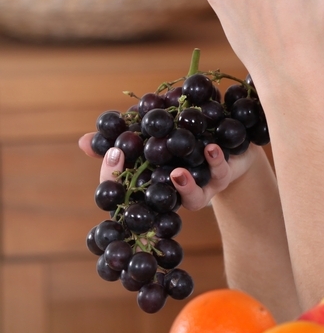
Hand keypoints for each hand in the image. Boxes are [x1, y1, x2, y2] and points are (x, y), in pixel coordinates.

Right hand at [78, 134, 259, 209]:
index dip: (113, 176)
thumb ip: (126, 134)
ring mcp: (200, 190)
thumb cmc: (185, 140)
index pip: (123, 188)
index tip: (112, 154)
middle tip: (136, 173)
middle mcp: (174, 193)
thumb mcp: (155, 133)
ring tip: (178, 172)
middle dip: (145, 188)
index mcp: (151, 183)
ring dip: (184, 185)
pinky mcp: (222, 178)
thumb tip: (83, 141)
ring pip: (192, 197)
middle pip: (154, 200)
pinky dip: (215, 161)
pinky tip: (211, 148)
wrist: (231, 142)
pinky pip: (219, 173)